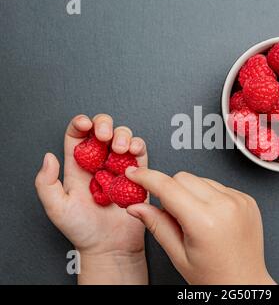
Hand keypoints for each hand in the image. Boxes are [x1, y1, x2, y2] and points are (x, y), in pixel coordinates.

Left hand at [35, 114, 148, 283]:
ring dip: (122, 134)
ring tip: (120, 149)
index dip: (81, 123)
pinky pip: (140, 152)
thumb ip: (46, 183)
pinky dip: (138, 145)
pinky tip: (132, 152)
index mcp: (78, 166)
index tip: (84, 124)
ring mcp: (119, 167)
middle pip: (101, 129)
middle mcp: (99, 163)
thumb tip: (49, 157)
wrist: (110, 246)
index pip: (77, 135)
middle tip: (104, 136)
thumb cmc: (83, 230)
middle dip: (104, 124)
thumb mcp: (56, 208)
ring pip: (122, 136)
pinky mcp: (138, 174)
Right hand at [124, 168, 275, 284]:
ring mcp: (239, 200)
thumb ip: (156, 225)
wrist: (245, 283)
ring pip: (201, 179)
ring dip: (191, 192)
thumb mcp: (178, 255)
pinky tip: (212, 218)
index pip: (167, 187)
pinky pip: (219, 186)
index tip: (134, 174)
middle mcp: (225, 206)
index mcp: (204, 221)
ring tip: (197, 220)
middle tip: (172, 215)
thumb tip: (135, 206)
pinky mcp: (247, 199)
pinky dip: (209, 196)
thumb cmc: (214, 276)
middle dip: (170, 190)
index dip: (146, 178)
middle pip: (183, 177)